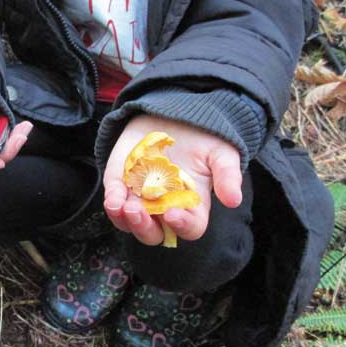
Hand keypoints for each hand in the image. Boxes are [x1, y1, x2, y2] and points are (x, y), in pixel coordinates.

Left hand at [103, 115, 241, 243]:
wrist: (175, 113)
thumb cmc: (203, 137)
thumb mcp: (221, 152)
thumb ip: (227, 175)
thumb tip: (233, 200)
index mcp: (191, 206)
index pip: (189, 227)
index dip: (182, 225)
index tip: (173, 214)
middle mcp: (164, 208)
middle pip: (154, 233)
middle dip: (145, 228)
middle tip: (139, 212)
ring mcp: (140, 198)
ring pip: (129, 223)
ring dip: (125, 220)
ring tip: (124, 207)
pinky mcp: (121, 184)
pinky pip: (114, 199)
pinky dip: (112, 201)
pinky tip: (113, 199)